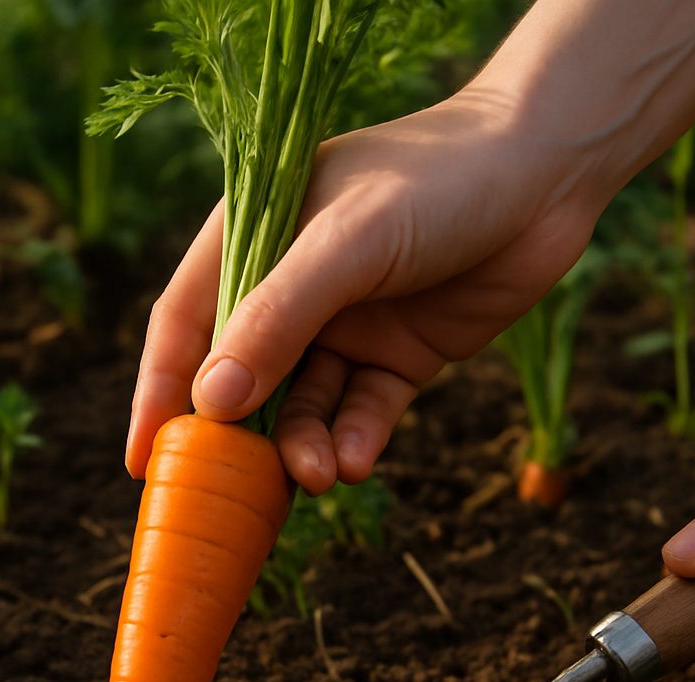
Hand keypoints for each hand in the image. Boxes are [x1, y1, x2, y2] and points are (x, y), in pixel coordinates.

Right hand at [128, 88, 602, 491]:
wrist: (550, 173)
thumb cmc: (437, 181)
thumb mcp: (347, 244)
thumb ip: (277, 320)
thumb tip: (211, 404)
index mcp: (255, 238)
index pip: (186, 322)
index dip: (161, 390)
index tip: (143, 457)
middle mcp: (292, 286)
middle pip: (241, 378)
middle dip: (234, 439)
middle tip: (227, 495)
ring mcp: (347, 324)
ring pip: (305, 406)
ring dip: (303, 446)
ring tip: (317, 476)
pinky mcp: (399, 356)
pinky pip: (363, 411)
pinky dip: (355, 439)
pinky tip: (356, 461)